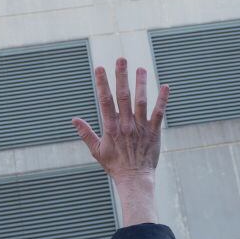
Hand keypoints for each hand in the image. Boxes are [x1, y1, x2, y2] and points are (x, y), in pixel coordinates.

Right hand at [72, 58, 169, 225]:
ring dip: (141, 84)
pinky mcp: (154, 132)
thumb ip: (86, 133)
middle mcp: (125, 125)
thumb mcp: (96, 151)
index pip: (105, 101)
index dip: (102, 84)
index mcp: (110, 128)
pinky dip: (162, 100)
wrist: (135, 179)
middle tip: (121, 59)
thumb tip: (74, 120)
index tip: (100, 68)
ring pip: (141, 102)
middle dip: (121, 77)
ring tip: (140, 69)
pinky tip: (165, 86)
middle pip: (123, 96)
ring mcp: (140, 128)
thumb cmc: (115, 165)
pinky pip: (159, 113)